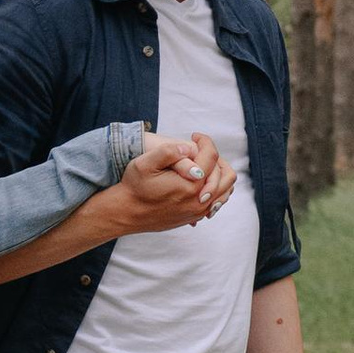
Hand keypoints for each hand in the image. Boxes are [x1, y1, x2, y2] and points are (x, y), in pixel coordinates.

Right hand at [111, 130, 234, 234]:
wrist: (127, 212)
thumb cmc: (134, 186)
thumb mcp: (145, 163)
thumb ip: (168, 152)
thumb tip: (189, 147)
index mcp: (191, 183)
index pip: (211, 156)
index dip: (205, 141)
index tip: (195, 135)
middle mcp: (200, 199)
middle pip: (226, 174)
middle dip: (216, 157)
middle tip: (202, 148)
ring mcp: (199, 210)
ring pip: (225, 190)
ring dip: (219, 173)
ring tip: (204, 163)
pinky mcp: (194, 216)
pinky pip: (216, 201)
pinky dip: (215, 188)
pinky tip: (202, 180)